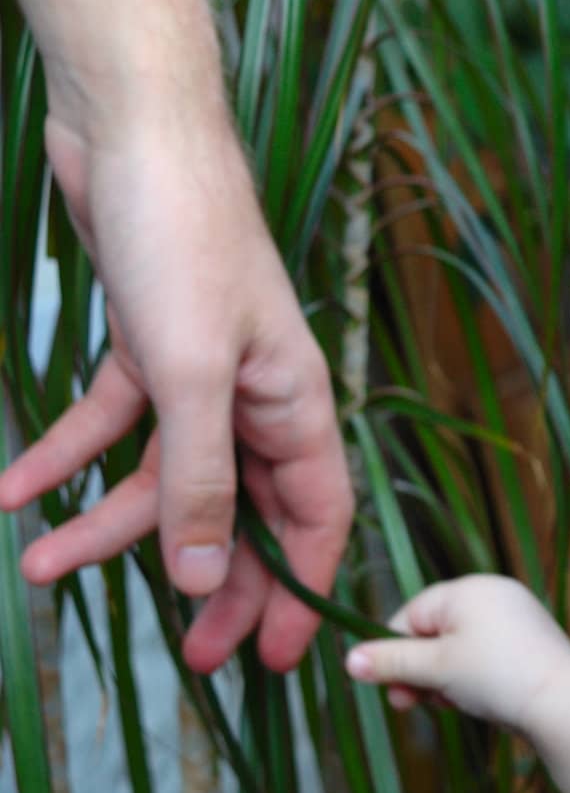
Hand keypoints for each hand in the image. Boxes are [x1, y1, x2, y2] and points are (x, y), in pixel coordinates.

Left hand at [0, 113, 353, 673]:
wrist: (131, 134)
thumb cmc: (185, 239)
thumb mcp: (190, 372)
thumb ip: (202, 478)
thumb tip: (210, 580)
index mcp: (295, 401)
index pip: (316, 515)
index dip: (301, 588)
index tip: (272, 659)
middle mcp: (256, 396)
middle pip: (245, 511)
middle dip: (214, 581)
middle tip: (185, 655)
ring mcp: (200, 374)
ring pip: (166, 476)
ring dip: (108, 524)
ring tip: (41, 566)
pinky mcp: (146, 349)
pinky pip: (110, 425)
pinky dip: (66, 458)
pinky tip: (14, 491)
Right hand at [345, 575, 569, 736]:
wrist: (562, 701)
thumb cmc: (495, 675)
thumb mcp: (435, 668)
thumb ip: (391, 662)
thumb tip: (349, 660)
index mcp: (469, 589)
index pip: (412, 614)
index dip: (395, 651)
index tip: (389, 686)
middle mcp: (494, 595)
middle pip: (435, 633)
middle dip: (419, 671)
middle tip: (409, 704)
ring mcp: (516, 619)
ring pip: (459, 650)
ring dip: (444, 680)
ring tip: (452, 703)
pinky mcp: (530, 645)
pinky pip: (486, 659)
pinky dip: (473, 681)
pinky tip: (476, 703)